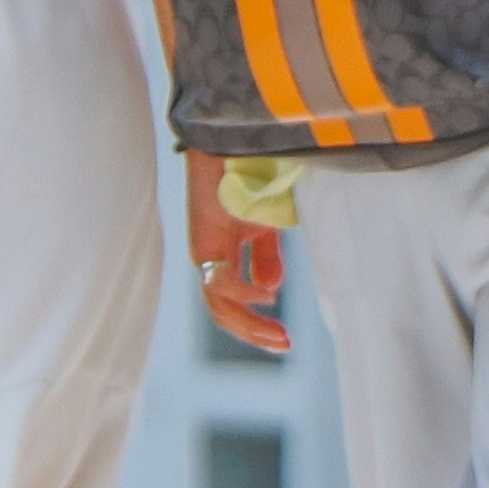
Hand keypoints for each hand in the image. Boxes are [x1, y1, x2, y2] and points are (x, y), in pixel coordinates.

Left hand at [187, 149, 287, 355]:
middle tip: (284, 344)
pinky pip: (221, 280)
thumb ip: (265, 257)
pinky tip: (268, 296)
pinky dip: (244, 293)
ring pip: (218, 305)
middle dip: (254, 334)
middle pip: (222, 314)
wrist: (225, 143)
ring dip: (249, 323)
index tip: (284, 340)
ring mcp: (204, 250)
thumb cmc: (241, 179)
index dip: (254, 328)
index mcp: (219, 258)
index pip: (229, 307)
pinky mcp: (206, 238)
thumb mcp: (262, 225)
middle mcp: (207, 259)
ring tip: (278, 333)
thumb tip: (271, 290)